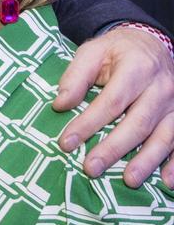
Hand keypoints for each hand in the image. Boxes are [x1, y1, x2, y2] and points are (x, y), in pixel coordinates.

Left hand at [54, 26, 173, 186]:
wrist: (151, 43)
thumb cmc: (116, 51)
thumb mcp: (92, 52)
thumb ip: (75, 76)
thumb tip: (60, 105)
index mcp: (137, 68)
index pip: (110, 101)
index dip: (88, 123)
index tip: (66, 143)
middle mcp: (161, 88)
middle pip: (137, 123)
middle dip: (113, 148)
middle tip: (91, 168)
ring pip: (163, 136)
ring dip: (146, 161)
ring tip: (129, 180)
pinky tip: (167, 181)